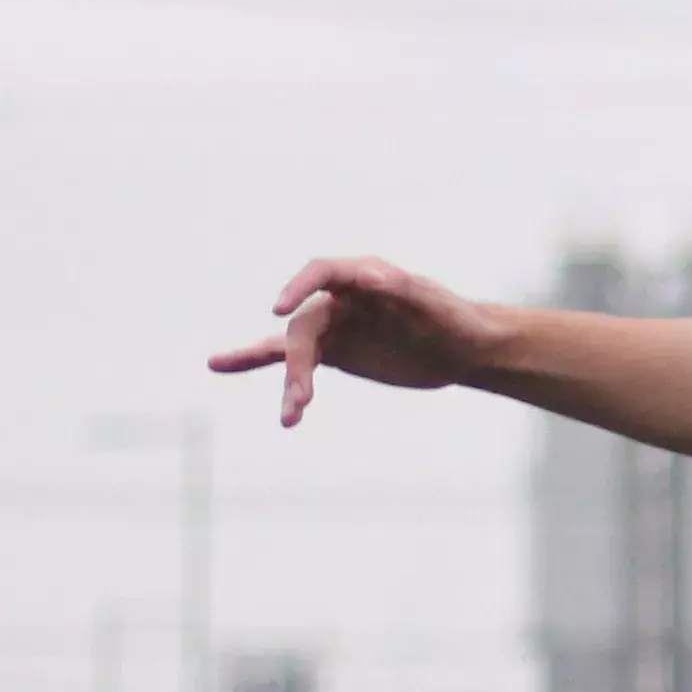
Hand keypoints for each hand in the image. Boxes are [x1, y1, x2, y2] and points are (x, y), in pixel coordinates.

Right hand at [206, 256, 499, 425]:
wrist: (465, 348)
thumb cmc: (454, 319)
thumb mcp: (437, 307)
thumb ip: (406, 290)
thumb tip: (374, 277)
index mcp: (364, 278)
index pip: (322, 273)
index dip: (298, 287)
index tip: (279, 309)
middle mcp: (341, 299)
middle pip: (305, 327)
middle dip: (299, 363)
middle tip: (302, 397)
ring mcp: (334, 327)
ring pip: (296, 352)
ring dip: (291, 383)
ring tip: (291, 417)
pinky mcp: (334, 353)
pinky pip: (297, 363)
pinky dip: (277, 376)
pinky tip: (227, 369)